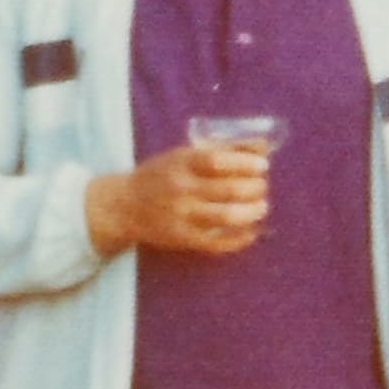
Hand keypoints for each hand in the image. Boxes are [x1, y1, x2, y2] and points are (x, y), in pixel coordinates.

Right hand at [83, 140, 269, 258]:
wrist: (124, 206)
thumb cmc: (161, 175)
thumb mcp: (184, 155)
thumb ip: (223, 150)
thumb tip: (264, 146)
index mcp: (181, 163)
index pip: (218, 161)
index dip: (245, 163)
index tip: (262, 165)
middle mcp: (182, 189)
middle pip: (227, 190)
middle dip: (254, 188)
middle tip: (263, 187)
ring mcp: (182, 216)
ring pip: (225, 217)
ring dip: (251, 212)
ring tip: (261, 207)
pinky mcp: (183, 239)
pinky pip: (216, 243)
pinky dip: (238, 239)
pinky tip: (252, 232)